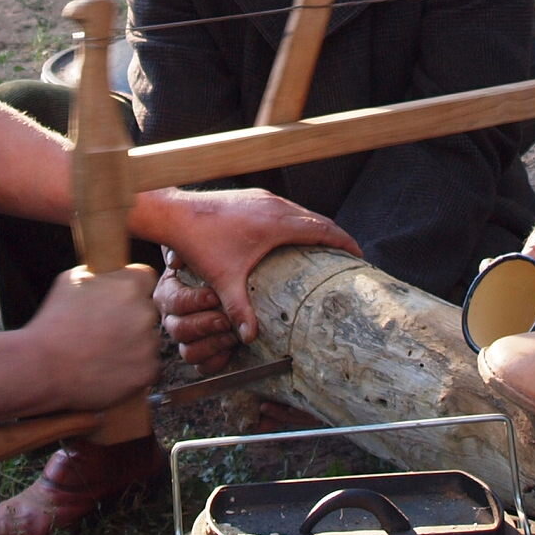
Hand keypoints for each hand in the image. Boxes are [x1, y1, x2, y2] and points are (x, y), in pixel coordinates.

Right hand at [20, 262, 161, 410]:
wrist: (43, 366)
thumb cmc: (53, 322)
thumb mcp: (72, 280)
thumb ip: (102, 274)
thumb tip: (114, 272)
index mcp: (130, 284)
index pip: (146, 279)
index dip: (132, 289)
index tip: (119, 300)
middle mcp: (144, 312)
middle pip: (147, 311)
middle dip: (131, 319)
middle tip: (105, 331)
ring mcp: (148, 344)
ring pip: (147, 341)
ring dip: (132, 345)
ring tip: (102, 352)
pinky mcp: (147, 371)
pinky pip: (147, 367)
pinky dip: (132, 369)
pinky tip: (108, 369)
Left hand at [137, 187, 358, 348]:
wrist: (175, 213)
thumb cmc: (200, 243)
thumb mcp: (224, 280)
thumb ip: (239, 309)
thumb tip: (251, 337)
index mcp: (276, 223)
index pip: (322, 229)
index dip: (344, 241)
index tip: (358, 254)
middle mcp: (275, 205)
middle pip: (317, 219)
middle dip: (334, 236)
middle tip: (348, 255)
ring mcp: (264, 198)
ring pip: (301, 212)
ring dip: (316, 227)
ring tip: (326, 247)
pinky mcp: (253, 197)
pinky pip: (286, 208)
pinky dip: (298, 221)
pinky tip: (293, 237)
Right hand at [154, 261, 236, 373]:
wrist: (231, 278)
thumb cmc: (211, 262)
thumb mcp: (198, 251)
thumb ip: (183, 251)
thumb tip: (174, 259)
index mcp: (168, 293)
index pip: (173, 301)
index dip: (193, 301)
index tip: (214, 296)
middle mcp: (172, 318)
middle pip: (179, 330)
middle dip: (204, 325)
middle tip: (225, 319)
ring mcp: (186, 339)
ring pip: (189, 353)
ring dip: (211, 345)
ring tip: (231, 335)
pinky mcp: (202, 355)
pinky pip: (203, 368)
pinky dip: (217, 362)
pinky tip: (231, 350)